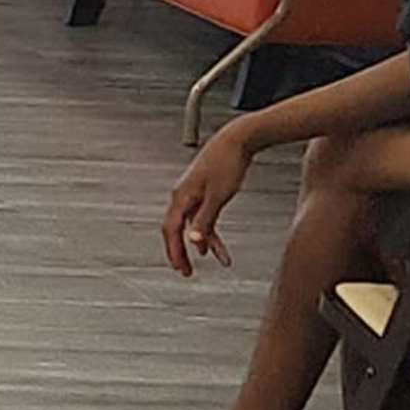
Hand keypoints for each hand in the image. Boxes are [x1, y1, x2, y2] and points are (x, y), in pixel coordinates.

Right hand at [160, 125, 253, 276]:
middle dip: (181, 251)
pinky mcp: (203, 189)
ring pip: (191, 224)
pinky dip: (206, 230)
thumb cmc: (228, 162)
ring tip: (210, 257)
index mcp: (181, 196)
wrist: (238, 139)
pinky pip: (200, 216)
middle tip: (186, 271)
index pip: (171, 231)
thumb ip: (204, 220)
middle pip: (176, 229)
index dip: (175, 252)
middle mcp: (182, 195)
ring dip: (199, 242)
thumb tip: (193, 241)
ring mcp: (192, 192)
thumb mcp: (218, 196)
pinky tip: (213, 241)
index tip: (182, 269)